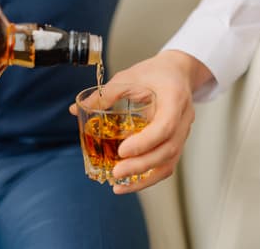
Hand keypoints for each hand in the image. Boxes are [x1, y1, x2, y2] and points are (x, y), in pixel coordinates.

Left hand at [70, 50, 212, 193]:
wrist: (177, 72)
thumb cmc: (154, 73)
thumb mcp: (129, 76)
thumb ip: (105, 94)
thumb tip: (76, 110)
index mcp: (174, 99)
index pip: (165, 126)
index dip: (144, 142)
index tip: (123, 150)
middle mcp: (183, 119)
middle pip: (168, 150)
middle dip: (140, 165)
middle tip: (116, 172)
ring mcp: (183, 133)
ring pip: (169, 162)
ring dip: (145, 178)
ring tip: (119, 185)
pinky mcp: (176, 142)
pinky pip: (166, 164)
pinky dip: (148, 177)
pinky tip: (129, 183)